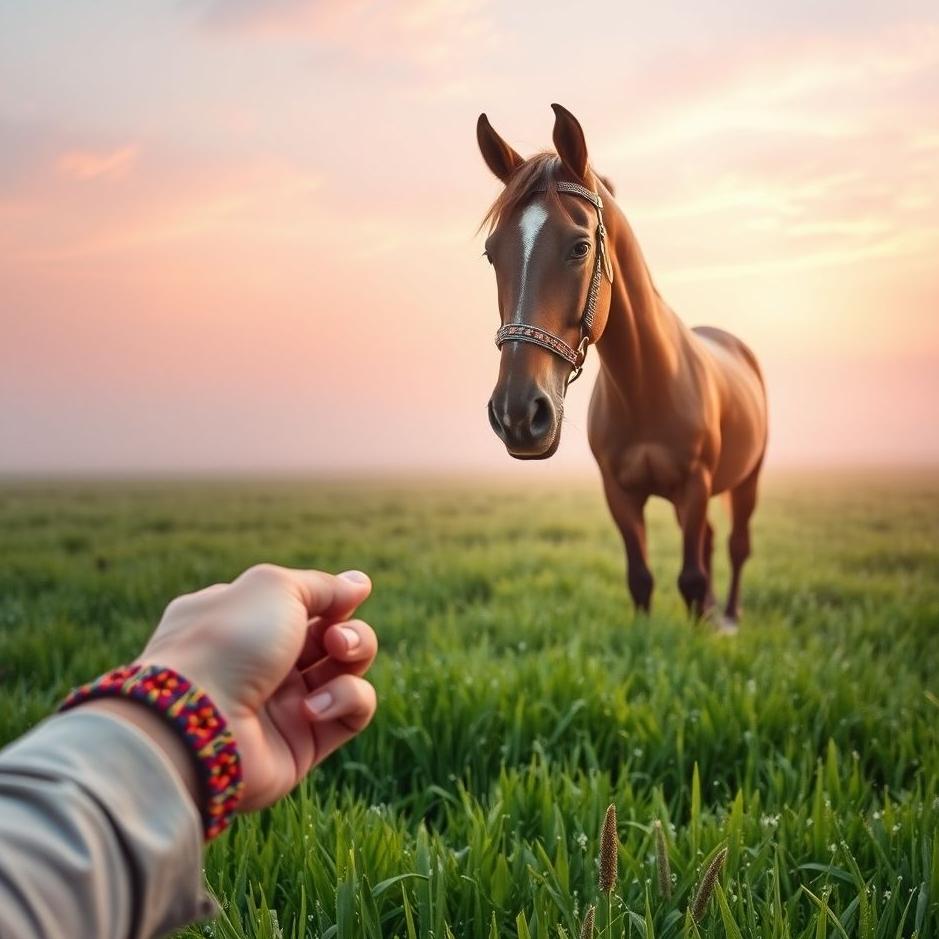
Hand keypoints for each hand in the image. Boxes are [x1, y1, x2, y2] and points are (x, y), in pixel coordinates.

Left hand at [134, 564, 377, 810]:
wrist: (195, 723)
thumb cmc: (229, 642)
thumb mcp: (274, 589)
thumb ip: (322, 585)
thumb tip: (359, 583)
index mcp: (245, 620)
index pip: (305, 604)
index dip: (334, 598)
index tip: (350, 596)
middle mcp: (264, 661)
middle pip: (333, 637)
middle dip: (350, 631)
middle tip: (335, 638)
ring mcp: (284, 703)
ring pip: (348, 670)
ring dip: (355, 654)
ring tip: (338, 656)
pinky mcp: (305, 743)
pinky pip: (352, 712)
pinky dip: (346, 700)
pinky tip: (314, 707)